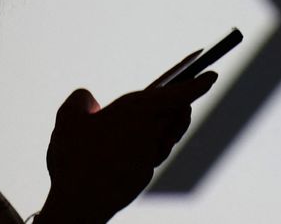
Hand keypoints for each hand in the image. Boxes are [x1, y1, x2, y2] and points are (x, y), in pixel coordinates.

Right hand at [39, 72, 216, 222]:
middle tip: (185, 91)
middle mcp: (152, 133)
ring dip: (168, 124)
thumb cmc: (74, 158)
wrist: (78, 204)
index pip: (179, 94)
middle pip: (176, 115)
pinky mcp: (144, 176)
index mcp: (139, 111)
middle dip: (182, 103)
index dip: (198, 84)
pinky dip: (149, 146)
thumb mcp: (68, 118)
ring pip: (167, 136)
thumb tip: (89, 100)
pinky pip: (152, 155)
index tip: (212, 76)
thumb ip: (81, 100)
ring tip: (163, 115)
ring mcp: (150, 157)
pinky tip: (134, 146)